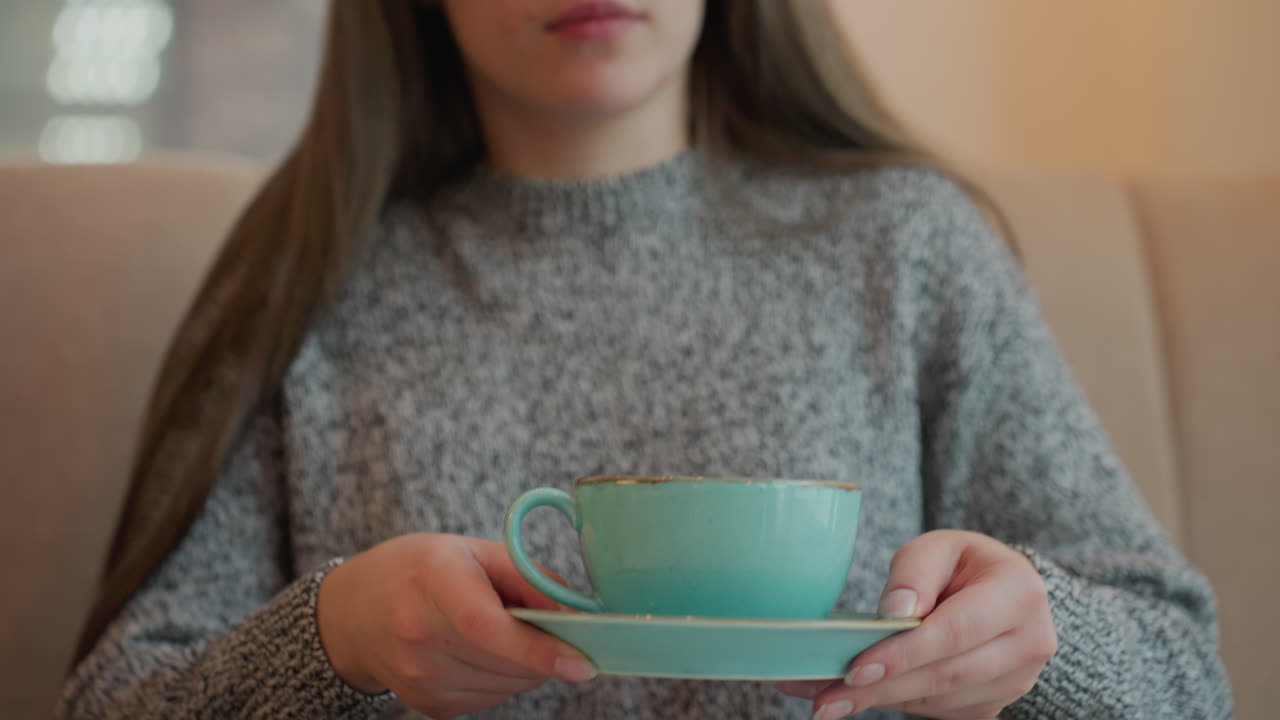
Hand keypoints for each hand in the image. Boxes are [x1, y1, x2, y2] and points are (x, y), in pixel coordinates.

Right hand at [316, 533, 595, 718]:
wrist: (354, 612)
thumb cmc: (422, 570)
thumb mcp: (474, 550)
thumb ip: (529, 577)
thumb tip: (577, 616)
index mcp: (433, 580)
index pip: (486, 626)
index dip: (537, 649)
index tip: (580, 663)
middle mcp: (418, 634)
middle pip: (505, 662)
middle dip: (546, 652)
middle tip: (549, 626)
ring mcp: (420, 677)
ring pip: (507, 687)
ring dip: (526, 667)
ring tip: (503, 631)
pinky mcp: (428, 705)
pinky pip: (491, 699)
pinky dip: (503, 678)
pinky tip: (482, 652)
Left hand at [778, 530, 1056, 719]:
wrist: (1000, 591)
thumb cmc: (963, 564)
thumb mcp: (938, 547)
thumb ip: (915, 573)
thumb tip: (893, 613)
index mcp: (1019, 594)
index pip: (955, 632)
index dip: (904, 654)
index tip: (856, 669)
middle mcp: (1029, 643)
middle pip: (946, 676)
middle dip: (882, 688)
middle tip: (826, 697)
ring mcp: (1016, 681)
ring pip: (940, 701)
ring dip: (882, 701)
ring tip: (829, 697)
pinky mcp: (995, 703)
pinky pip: (940, 712)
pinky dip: (897, 703)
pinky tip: (861, 694)